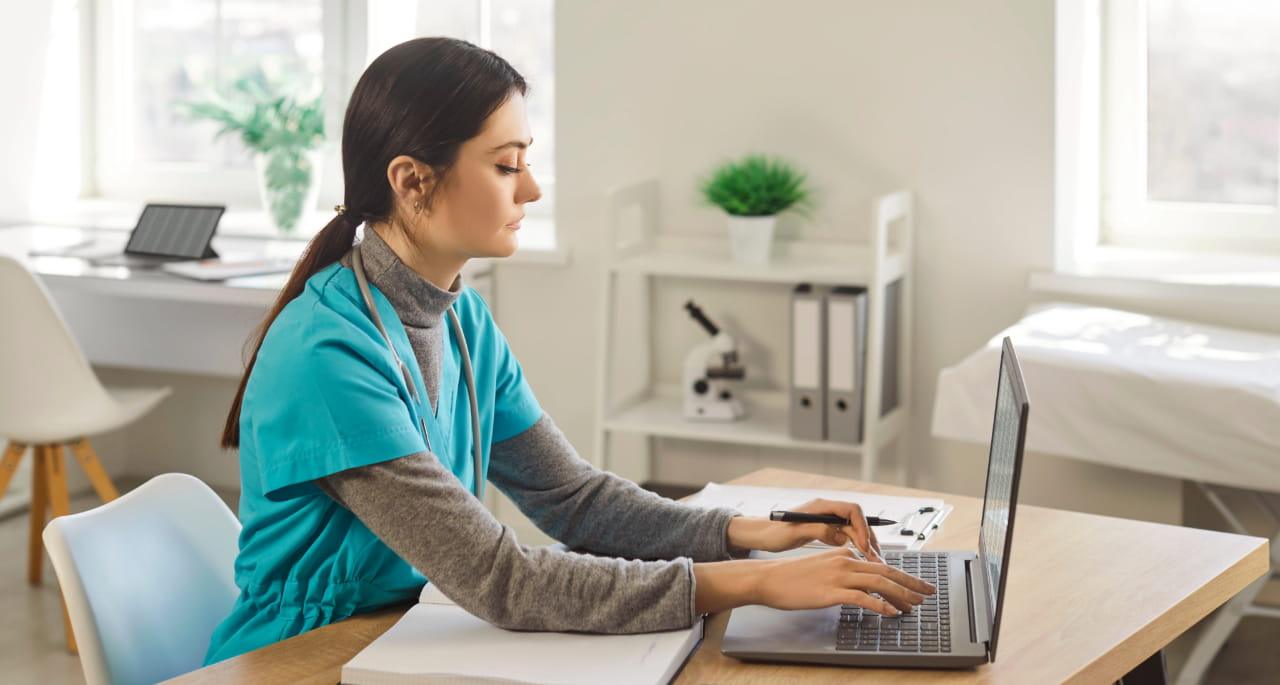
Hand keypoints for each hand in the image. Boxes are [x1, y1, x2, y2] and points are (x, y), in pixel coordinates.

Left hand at [726, 498, 883, 561]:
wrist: (761, 535)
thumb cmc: (774, 531)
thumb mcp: (796, 532)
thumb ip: (819, 530)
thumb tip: (841, 536)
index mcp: (820, 506)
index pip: (851, 510)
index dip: (862, 527)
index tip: (865, 545)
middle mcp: (826, 510)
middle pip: (855, 520)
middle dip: (868, 537)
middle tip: (876, 557)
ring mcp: (825, 519)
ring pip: (852, 529)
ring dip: (864, 543)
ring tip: (873, 560)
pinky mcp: (824, 529)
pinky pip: (845, 536)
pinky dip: (854, 546)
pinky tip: (860, 558)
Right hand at [753, 547, 934, 614]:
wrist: (769, 578)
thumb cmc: (791, 576)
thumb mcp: (821, 567)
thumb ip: (840, 570)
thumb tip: (856, 581)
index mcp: (843, 554)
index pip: (879, 564)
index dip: (900, 576)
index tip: (913, 586)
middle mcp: (845, 561)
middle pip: (886, 571)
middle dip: (911, 583)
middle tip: (928, 592)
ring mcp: (839, 576)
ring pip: (879, 583)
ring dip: (901, 594)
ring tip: (915, 605)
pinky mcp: (832, 591)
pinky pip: (863, 598)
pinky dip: (881, 605)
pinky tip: (891, 613)